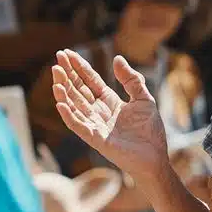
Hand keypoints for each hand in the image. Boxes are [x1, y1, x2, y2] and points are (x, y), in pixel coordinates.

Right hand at [51, 49, 168, 179]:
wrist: (155, 157)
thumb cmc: (150, 130)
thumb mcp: (143, 99)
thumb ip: (131, 80)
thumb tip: (117, 58)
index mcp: (108, 100)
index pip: (89, 80)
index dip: (78, 67)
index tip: (66, 53)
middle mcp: (98, 111)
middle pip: (78, 89)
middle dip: (67, 75)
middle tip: (57, 59)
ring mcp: (95, 125)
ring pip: (74, 105)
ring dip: (63, 92)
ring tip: (56, 77)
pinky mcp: (95, 139)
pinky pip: (78, 126)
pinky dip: (68, 115)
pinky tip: (60, 103)